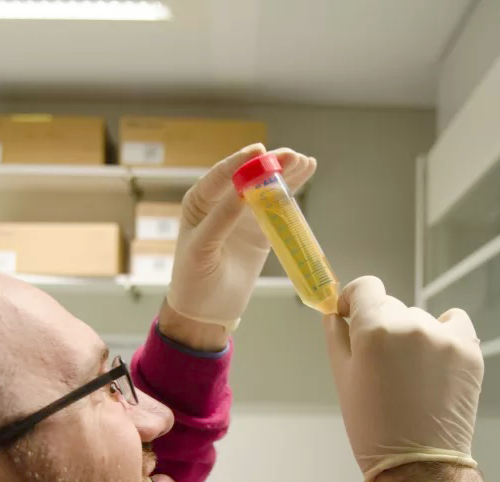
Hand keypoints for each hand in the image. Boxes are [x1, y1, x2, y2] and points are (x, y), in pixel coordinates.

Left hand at [164, 143, 317, 333]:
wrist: (208, 310)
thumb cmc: (194, 280)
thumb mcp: (203, 248)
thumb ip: (221, 219)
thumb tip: (244, 191)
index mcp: (199, 202)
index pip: (220, 176)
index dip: (240, 162)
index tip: (259, 151)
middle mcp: (222, 203)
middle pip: (248, 177)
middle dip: (269, 165)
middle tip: (291, 156)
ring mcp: (243, 215)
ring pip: (266, 188)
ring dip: (285, 174)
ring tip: (304, 162)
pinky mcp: (261, 229)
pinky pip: (278, 207)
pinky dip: (292, 192)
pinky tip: (305, 174)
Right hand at [323, 276, 483, 481]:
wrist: (418, 463)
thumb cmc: (373, 427)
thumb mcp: (343, 380)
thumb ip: (337, 337)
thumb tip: (334, 313)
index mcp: (374, 329)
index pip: (365, 287)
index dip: (354, 300)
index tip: (351, 315)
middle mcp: (411, 324)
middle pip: (391, 306)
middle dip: (383, 327)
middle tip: (382, 365)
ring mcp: (443, 336)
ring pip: (420, 319)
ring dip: (413, 336)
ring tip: (411, 375)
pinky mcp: (469, 349)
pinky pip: (454, 323)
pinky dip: (445, 334)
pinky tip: (437, 360)